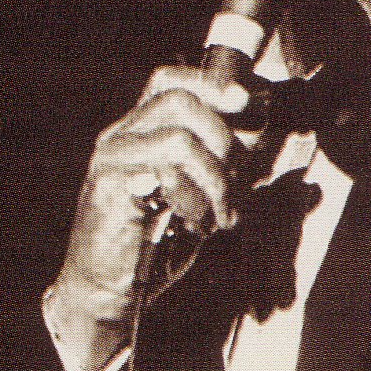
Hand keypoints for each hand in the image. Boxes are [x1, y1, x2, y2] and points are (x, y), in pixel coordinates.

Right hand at [45, 68, 248, 366]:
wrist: (105, 290)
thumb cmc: (152, 245)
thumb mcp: (198, 200)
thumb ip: (223, 170)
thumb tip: (264, 143)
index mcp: (139, 132)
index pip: (168, 81)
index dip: (208, 83)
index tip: (243, 102)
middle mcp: (120, 137)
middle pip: (179, 101)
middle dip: (223, 139)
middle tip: (237, 184)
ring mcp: (111, 160)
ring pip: (178, 139)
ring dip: (214, 179)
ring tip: (221, 216)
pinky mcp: (109, 188)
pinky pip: (163, 175)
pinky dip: (192, 199)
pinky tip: (196, 224)